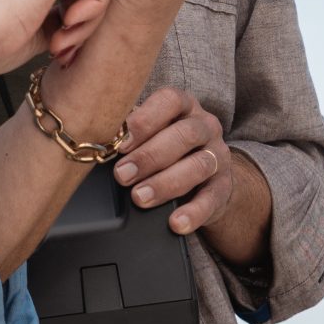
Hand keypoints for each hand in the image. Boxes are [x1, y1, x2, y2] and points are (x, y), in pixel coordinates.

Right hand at [0, 0, 112, 75]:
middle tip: (61, 46)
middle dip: (82, 21)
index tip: (57, 45)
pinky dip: (95, 7)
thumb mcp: (36, 25)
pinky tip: (69, 22)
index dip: (72, 19)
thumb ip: (60, 14)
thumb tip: (81, 21)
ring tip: (62, 40)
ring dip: (88, 19)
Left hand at [113, 87, 245, 235]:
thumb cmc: (165, 149)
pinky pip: (212, 198)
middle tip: (122, 175)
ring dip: (166, 183)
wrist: (204, 178)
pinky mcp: (223, 187)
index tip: (121, 142)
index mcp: (184, 106)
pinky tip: (175, 222)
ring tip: (139, 197)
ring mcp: (217, 156)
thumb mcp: (151, 133)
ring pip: (198, 165)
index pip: (170, 101)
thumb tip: (100, 139)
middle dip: (149, 156)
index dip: (145, 120)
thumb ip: (131, 132)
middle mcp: (205, 126)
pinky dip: (193, 212)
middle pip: (183, 135)